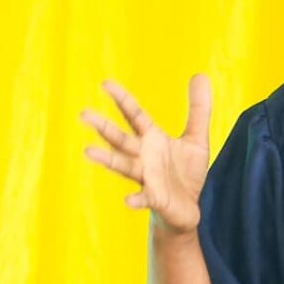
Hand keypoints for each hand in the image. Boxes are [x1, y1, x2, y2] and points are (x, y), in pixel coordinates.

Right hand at [80, 75, 211, 235]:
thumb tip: (200, 74)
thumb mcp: (196, 138)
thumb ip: (199, 109)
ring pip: (124, 166)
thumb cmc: (186, 173)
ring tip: (88, 152)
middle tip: (83, 114)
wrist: (187, 209)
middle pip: (121, 139)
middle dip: (104, 128)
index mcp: (152, 140)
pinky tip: (128, 201)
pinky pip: (144, 198)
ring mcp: (147, 178)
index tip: (105, 83)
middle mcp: (144, 157)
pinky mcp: (156, 198)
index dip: (122, 100)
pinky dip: (136, 199)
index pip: (134, 116)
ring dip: (107, 160)